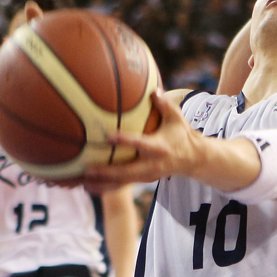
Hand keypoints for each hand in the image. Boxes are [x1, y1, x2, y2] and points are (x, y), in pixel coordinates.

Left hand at [79, 91, 197, 192]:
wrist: (193, 160)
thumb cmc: (182, 135)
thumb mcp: (177, 118)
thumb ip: (164, 104)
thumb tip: (152, 89)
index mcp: (159, 147)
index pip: (140, 143)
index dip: (124, 140)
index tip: (108, 136)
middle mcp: (152, 164)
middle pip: (127, 171)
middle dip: (107, 172)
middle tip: (87, 169)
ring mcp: (147, 175)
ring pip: (123, 183)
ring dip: (103, 184)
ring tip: (83, 183)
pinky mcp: (143, 180)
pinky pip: (123, 186)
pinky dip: (107, 188)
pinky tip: (88, 188)